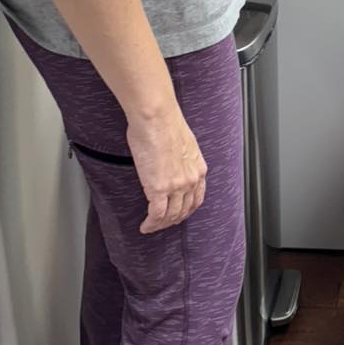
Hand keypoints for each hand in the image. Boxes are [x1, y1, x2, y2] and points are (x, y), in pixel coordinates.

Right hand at [127, 105, 207, 234]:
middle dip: (173, 220)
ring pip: (171, 215)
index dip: (187, 209)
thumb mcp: (183, 143)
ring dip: (161, 224)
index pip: (197, 197)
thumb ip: (180, 158)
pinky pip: (156, 214)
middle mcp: (191, 179)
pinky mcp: (159, 189)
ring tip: (152, 226)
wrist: (156, 118)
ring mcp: (176, 186)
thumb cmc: (164, 123)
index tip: (179, 213)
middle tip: (163, 224)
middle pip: (184, 210)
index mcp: (198, 168)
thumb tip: (170, 162)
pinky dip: (151, 223)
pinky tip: (145, 226)